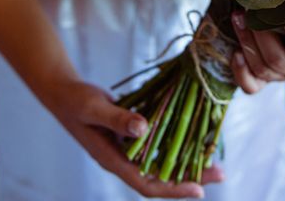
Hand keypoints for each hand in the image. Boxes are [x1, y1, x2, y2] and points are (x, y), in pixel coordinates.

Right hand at [44, 79, 223, 197]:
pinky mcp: (131, 136)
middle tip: (221, 173)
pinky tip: (192, 135)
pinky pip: (157, 145)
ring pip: (162, 162)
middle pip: (161, 177)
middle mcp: (123, 159)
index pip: (146, 184)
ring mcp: (127, 149)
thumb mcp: (95, 108)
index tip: (199, 191)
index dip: (173, 189)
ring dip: (186, 160)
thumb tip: (144, 129)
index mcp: (112, 160)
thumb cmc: (75, 100)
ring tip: (214, 157)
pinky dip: (175, 142)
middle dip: (190, 176)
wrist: (64, 92)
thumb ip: (117, 118)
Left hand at [230, 12, 284, 93]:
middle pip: (280, 61)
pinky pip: (251, 86)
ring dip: (247, 42)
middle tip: (251, 13)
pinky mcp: (261, 83)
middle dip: (263, 35)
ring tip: (238, 19)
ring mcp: (280, 77)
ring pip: (263, 68)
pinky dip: (241, 71)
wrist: (269, 24)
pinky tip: (235, 53)